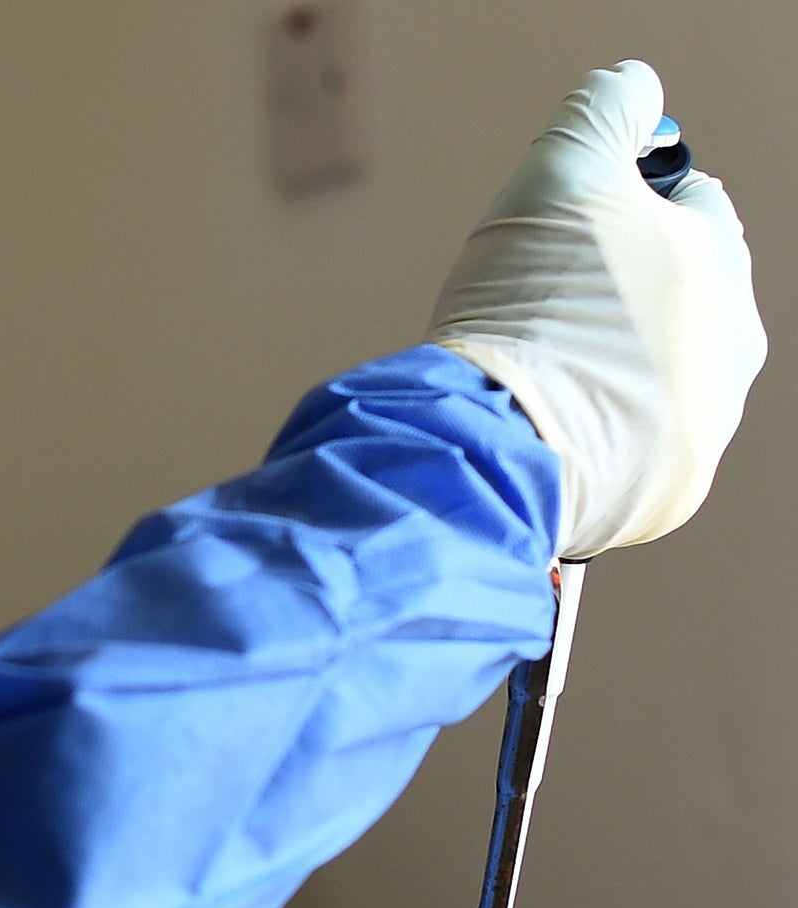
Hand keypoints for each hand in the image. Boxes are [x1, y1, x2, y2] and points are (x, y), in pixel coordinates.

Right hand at [428, 60, 765, 558]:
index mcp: (722, 264)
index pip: (690, 207)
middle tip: (538, 308)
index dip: (622, 206)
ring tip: (537, 373)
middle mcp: (733, 350)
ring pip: (654, 379)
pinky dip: (593, 436)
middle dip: (617, 297)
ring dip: (604, 370)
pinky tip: (545, 424)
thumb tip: (632, 86)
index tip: (566, 229)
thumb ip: (603, 111)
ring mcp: (704, 429)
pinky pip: (630, 452)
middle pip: (676, 301)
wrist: (499, 444)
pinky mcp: (667, 495)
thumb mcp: (560, 170)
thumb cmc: (532, 310)